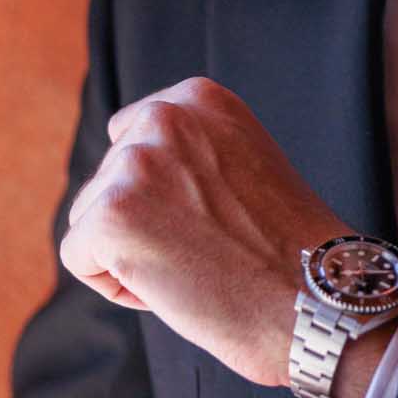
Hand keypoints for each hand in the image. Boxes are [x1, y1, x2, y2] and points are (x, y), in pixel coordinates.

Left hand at [60, 76, 349, 385]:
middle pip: (108, 181)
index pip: (133, 140)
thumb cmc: (289, 250)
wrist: (317, 299)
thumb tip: (131, 176)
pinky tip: (175, 288)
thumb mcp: (245, 165)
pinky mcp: (109, 216)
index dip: (165, 194)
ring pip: (90, 220)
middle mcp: (164, 117)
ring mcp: (134, 165)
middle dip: (147, 224)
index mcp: (200, 98)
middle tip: (212, 248)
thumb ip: (191, 152)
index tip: (216, 217)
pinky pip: (81, 258)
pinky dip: (118, 286)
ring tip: (198, 266)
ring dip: (131, 254)